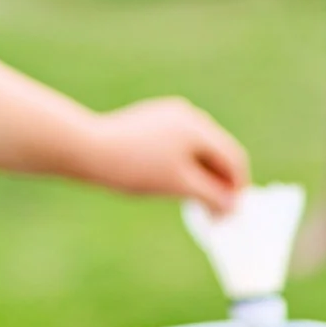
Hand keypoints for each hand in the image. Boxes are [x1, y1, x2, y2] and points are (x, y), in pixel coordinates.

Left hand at [76, 98, 249, 214]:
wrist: (88, 149)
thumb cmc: (136, 168)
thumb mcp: (179, 185)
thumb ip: (211, 195)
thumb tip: (233, 206)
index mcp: (198, 127)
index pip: (233, 157)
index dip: (237, 187)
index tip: (231, 212)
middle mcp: (188, 114)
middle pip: (217, 150)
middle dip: (219, 180)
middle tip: (215, 210)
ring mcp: (168, 113)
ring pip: (197, 146)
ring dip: (202, 171)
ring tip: (194, 198)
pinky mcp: (152, 118)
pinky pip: (179, 141)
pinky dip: (184, 161)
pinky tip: (173, 179)